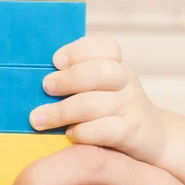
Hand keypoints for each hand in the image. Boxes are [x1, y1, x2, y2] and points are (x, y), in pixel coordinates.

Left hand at [31, 33, 167, 164]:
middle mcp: (126, 81)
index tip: (55, 61)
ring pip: (96, 104)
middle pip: (100, 72)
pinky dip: (83, 132)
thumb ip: (75, 76)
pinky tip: (69, 134)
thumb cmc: (111, 109)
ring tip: (38, 119)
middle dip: (68, 79)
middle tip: (45, 87)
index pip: (104, 46)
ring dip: (62, 111)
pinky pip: (106, 130)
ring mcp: (130, 107)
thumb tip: (33, 75)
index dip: (78, 51)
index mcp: (116, 64)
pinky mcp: (132, 133)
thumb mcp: (99, 86)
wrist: (151, 138)